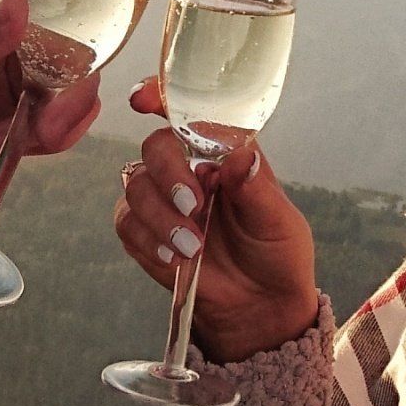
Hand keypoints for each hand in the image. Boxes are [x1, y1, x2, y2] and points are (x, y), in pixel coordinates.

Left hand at [0, 0, 99, 253]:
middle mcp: (5, 33)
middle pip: (78, 20)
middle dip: (81, 59)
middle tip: (54, 97)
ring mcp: (22, 76)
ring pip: (82, 73)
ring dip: (67, 106)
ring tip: (28, 131)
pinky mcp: (32, 118)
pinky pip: (74, 114)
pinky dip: (62, 132)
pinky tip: (25, 145)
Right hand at [113, 78, 319, 361]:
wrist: (260, 307)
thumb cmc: (276, 254)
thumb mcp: (278, 221)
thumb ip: (256, 187)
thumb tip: (240, 155)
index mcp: (222, 153)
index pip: (189, 114)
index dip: (162, 97)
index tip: (144, 100)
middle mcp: (189, 169)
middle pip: (155, 148)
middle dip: (168, 174)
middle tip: (193, 206)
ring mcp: (163, 200)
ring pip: (136, 186)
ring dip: (160, 216)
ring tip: (191, 247)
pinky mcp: (146, 232)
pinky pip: (127, 223)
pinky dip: (147, 240)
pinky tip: (172, 258)